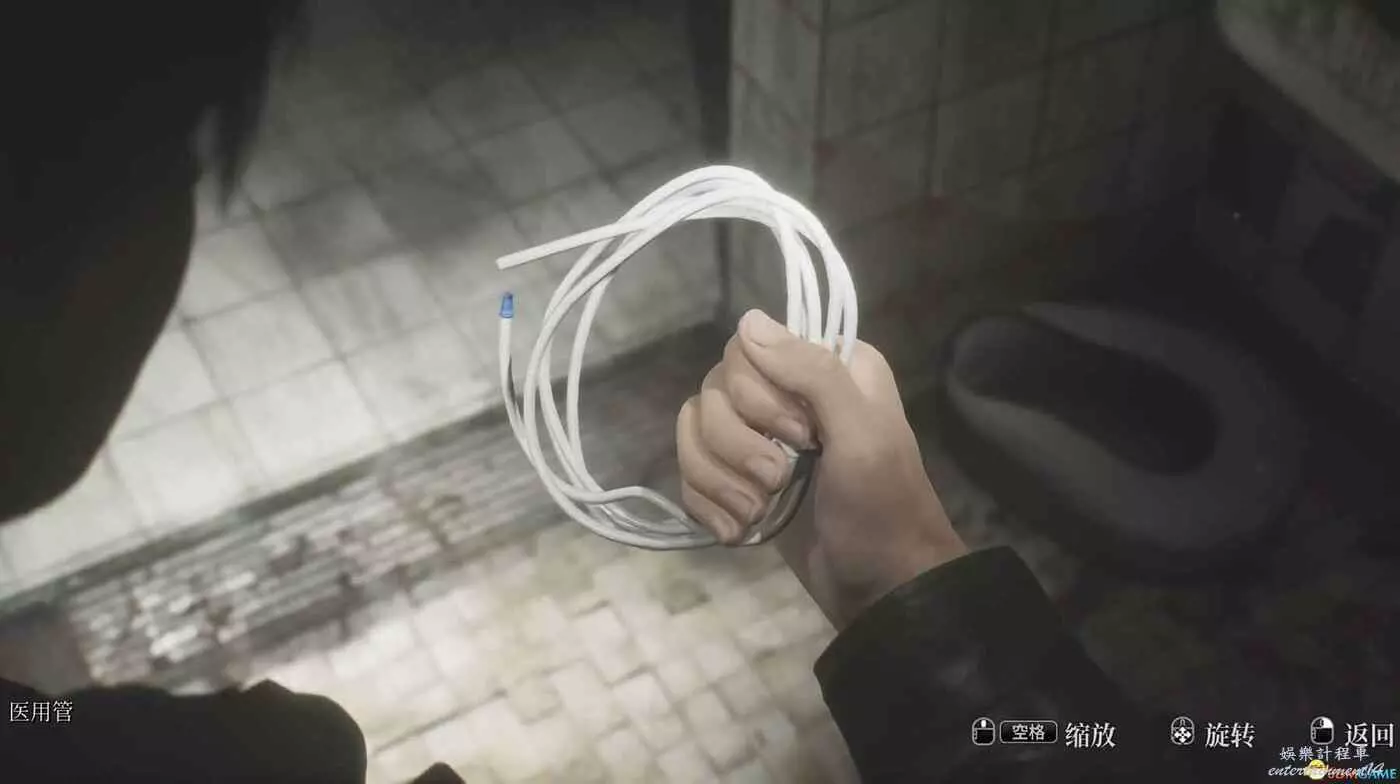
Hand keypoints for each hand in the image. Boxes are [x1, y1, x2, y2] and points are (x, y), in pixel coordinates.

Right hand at [677, 310, 968, 628]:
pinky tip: (740, 531)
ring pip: (694, 433)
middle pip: (713, 393)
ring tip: (757, 513)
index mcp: (826, 369)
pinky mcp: (739, 483)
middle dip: (736, 446)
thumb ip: (811, 373)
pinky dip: (708, 505)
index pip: (747, 351)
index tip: (800, 436)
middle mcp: (788, 396)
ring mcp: (759, 441)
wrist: (880, 591)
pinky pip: (691, 474)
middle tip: (779, 480)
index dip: (757, 396)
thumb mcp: (862, 434)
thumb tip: (748, 319)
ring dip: (718, 479)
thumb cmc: (882, 507)